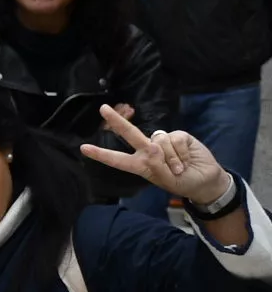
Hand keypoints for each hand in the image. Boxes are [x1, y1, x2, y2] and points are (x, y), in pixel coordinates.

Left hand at [84, 104, 236, 212]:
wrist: (207, 180)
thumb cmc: (184, 183)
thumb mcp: (168, 181)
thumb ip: (158, 167)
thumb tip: (154, 149)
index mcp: (141, 165)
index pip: (117, 159)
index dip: (101, 154)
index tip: (83, 148)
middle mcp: (148, 150)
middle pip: (130, 134)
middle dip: (117, 121)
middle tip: (102, 108)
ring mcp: (163, 141)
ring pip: (160, 142)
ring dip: (172, 158)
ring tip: (180, 168)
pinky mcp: (179, 136)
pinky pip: (176, 140)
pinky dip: (182, 152)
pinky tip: (187, 158)